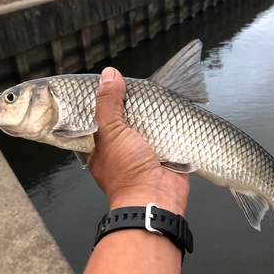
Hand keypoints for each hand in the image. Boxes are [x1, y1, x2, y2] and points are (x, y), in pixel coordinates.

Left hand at [88, 68, 189, 216]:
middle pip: (127, 122)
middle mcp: (122, 152)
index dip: (106, 103)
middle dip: (134, 108)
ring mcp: (144, 155)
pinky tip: (172, 112)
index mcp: (102, 149)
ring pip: (148, 128)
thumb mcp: (110, 132)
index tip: (114, 85)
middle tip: (139, 87)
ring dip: (153, 116)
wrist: (157, 198)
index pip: (101, 120)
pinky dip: (170, 127)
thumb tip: (109, 75)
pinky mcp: (166, 156)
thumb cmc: (126, 171)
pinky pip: (167, 137)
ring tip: (157, 95)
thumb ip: (108, 103)